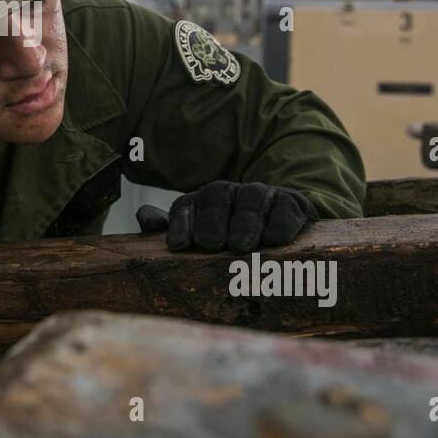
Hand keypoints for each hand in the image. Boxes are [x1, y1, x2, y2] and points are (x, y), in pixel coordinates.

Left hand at [135, 181, 317, 252]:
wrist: (282, 232)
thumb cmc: (232, 242)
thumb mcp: (200, 238)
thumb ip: (176, 229)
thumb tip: (145, 217)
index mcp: (203, 201)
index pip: (187, 205)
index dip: (181, 223)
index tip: (179, 245)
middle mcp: (231, 192)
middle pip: (217, 197)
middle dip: (212, 221)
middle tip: (212, 245)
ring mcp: (262, 195)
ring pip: (251, 199)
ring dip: (245, 222)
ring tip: (241, 246)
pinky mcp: (292, 203)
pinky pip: (285, 208)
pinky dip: (280, 224)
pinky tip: (274, 240)